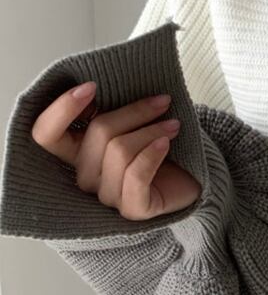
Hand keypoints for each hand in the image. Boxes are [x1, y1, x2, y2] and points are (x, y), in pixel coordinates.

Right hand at [31, 82, 200, 220]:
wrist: (194, 181)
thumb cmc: (163, 150)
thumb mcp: (134, 124)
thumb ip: (111, 110)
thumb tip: (100, 85)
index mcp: (77, 152)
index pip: (45, 134)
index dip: (61, 109)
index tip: (92, 86)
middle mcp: (87, 176)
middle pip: (96, 134)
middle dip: (133, 112)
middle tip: (163, 102)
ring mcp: (108, 196)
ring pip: (119, 152)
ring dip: (151, 130)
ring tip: (174, 124)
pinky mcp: (133, 209)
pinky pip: (135, 176)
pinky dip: (152, 153)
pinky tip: (167, 141)